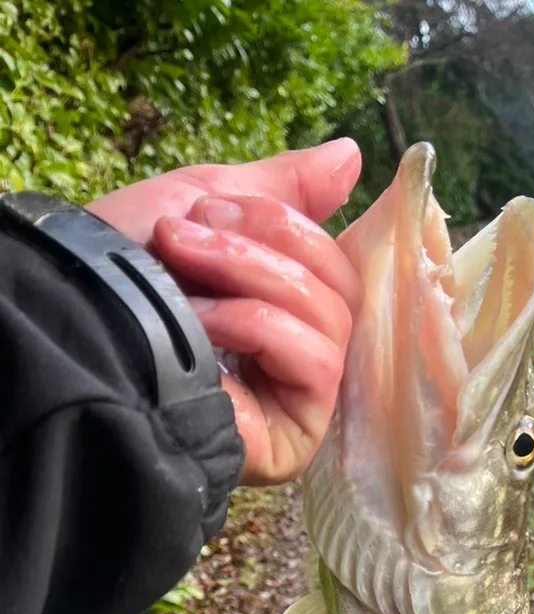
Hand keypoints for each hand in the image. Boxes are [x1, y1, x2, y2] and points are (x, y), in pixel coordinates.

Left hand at [88, 141, 362, 484]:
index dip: (285, 223)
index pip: (331, 264)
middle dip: (265, 245)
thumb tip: (352, 154)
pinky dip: (258, 325)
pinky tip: (203, 329)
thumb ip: (282, 188)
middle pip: (340, 287)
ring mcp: (300, 401)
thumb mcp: (207, 201)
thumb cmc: (122, 270)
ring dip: (253, 278)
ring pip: (333, 318)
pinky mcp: (296, 436)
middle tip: (188, 237)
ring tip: (184, 285)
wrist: (77, 323)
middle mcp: (298, 357)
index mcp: (281, 307)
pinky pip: (320, 361)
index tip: (209, 206)